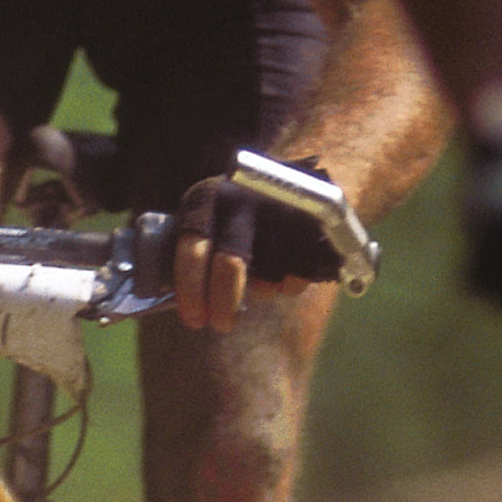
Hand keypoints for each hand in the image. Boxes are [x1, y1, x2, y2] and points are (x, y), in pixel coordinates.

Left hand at [171, 155, 342, 327]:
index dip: (191, 290)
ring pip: (268, 276)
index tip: (195, 319)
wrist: (297, 177)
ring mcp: (279, 209)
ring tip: (262, 280)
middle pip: (230, 264)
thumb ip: (199, 251)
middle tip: (222, 324)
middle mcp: (242, 200)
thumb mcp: (210, 217)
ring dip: (263, 290)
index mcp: (207, 199)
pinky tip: (287, 271)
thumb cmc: (240, 212)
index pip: (192, 248)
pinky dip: (291, 283)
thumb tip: (188, 305)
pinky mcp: (312, 224)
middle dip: (223, 304)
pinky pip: (299, 275)